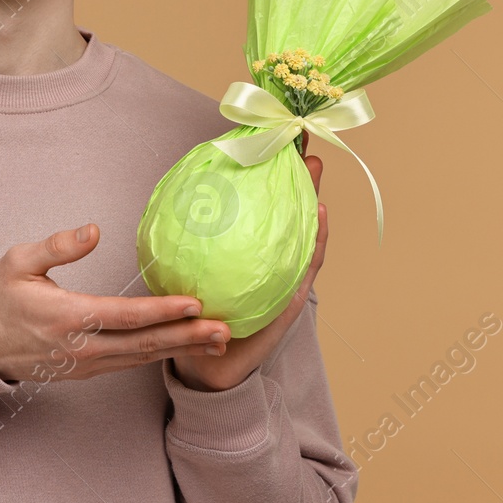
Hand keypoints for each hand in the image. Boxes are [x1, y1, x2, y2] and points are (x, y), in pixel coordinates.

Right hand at [0, 223, 231, 383]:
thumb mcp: (17, 261)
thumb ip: (57, 246)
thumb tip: (94, 230)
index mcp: (69, 317)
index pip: (127, 315)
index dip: (163, 310)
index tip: (194, 303)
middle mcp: (84, 346)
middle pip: (145, 343)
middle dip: (187, 336)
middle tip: (225, 330)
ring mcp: (88, 363)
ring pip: (143, 357)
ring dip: (181, 349)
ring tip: (218, 341)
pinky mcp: (88, 370)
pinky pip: (131, 363)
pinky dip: (161, 355)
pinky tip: (182, 346)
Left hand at [170, 135, 326, 392]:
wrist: (210, 360)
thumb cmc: (201, 313)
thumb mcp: (196, 268)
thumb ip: (193, 237)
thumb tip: (182, 189)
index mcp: (248, 250)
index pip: (261, 206)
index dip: (271, 176)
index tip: (275, 142)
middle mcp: (271, 260)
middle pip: (289, 213)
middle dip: (300, 179)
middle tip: (305, 147)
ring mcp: (285, 276)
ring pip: (305, 233)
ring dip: (313, 200)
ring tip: (316, 172)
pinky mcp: (292, 296)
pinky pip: (307, 264)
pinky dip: (317, 240)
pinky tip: (320, 215)